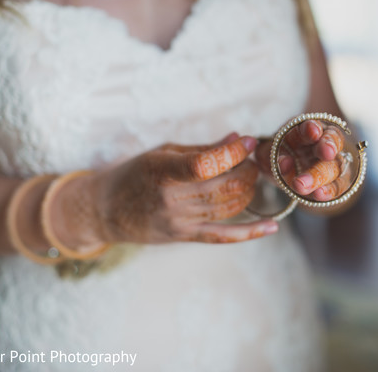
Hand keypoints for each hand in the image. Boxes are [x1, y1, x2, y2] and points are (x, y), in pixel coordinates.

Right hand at [51, 133, 277, 245]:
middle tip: (250, 161)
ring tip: (250, 177)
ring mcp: (179, 222)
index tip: (247, 143)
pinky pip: (222, 237)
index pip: (205, 164)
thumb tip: (237, 139)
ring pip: (229, 208)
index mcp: (161, 172)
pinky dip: (250, 233)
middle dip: (247, 171)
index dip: (233, 152)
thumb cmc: (133, 175)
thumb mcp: (161, 153)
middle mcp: (171, 200)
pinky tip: (271, 226)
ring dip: (248, 190)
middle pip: (225, 187)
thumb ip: (200, 149)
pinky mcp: (185, 237)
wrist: (106, 211)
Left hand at [256, 119, 351, 201]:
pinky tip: (320, 195)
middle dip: (327, 147)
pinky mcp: (338, 182)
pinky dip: (330, 191)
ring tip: (302, 185)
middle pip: (328, 143)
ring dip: (320, 176)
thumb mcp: (265, 153)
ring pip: (334, 166)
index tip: (313, 130)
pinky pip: (338, 186)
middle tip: (327, 152)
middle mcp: (322, 144)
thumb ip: (268, 154)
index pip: (310, 125)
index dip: (312, 127)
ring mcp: (333, 163)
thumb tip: (285, 163)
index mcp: (303, 131)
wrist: (287, 175)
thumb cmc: (277, 157)